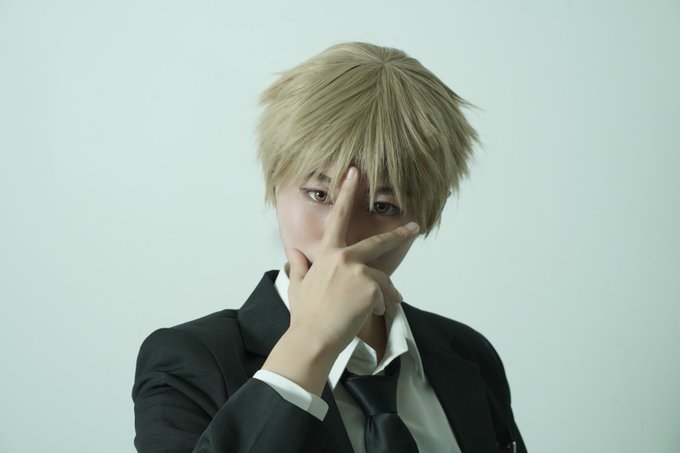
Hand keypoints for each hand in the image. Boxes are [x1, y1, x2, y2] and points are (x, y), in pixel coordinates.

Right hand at [286, 166, 418, 354]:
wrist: (312, 339)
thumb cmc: (305, 315)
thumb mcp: (297, 286)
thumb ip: (299, 266)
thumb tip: (295, 255)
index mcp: (327, 254)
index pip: (339, 217)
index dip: (348, 193)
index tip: (356, 173)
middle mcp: (343, 257)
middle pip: (378, 242)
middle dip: (399, 233)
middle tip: (414, 226)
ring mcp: (358, 271)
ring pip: (382, 280)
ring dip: (382, 296)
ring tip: (372, 311)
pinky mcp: (370, 288)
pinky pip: (384, 297)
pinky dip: (379, 308)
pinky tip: (367, 316)